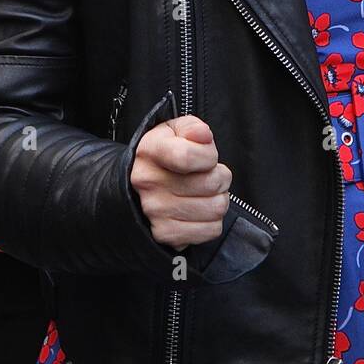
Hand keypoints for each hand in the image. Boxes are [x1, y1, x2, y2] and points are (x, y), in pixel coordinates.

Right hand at [131, 115, 231, 248]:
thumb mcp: (177, 130)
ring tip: (204, 192)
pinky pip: (211, 230)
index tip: (206, 156)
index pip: (188, 156)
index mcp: (149, 151)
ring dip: (218, 198)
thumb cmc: (168, 152)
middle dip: (219, 177)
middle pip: (210, 183)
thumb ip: (193, 128)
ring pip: (215, 208)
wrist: (143, 183)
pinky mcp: (165, 235)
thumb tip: (203, 136)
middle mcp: (148, 183)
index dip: (208, 155)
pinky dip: (212, 220)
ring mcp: (155, 211)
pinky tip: (199, 210)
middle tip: (208, 175)